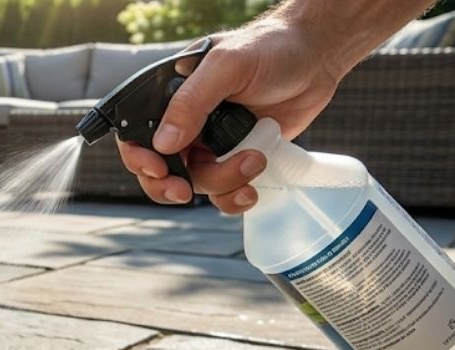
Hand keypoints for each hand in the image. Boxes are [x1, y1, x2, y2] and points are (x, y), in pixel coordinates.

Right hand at [117, 17, 343, 212]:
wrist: (317, 57)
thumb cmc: (270, 48)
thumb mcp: (226, 66)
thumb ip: (192, 102)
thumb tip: (164, 143)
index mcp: (171, 98)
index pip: (137, 136)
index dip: (140, 159)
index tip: (160, 170)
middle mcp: (187, 124)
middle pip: (162, 170)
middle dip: (172, 185)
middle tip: (186, 191)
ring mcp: (212, 143)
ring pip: (197, 183)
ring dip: (222, 183)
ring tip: (254, 161)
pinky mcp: (237, 157)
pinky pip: (224, 191)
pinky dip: (234, 197)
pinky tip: (251, 190)